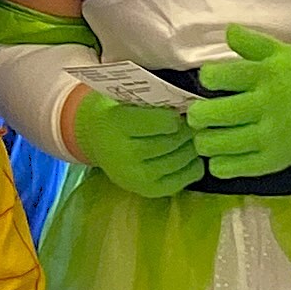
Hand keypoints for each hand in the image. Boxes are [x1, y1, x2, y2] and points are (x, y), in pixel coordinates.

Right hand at [71, 87, 203, 197]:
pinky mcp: (148, 190)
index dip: (178, 116)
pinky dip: (194, 165)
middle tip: (192, 122)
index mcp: (117, 124)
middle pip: (173, 141)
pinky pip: (185, 177)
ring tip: (191, 136)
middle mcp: (124, 154)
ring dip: (192, 146)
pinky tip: (190, 155)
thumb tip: (190, 107)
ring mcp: (136, 176)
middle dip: (188, 130)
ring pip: (181, 159)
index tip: (180, 111)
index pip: (163, 122)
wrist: (96, 140)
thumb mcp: (127, 99)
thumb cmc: (118, 113)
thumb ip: (155, 101)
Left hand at [192, 26, 290, 178]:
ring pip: (218, 144)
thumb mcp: (282, 53)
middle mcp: (268, 107)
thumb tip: (228, 31)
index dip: (207, 78)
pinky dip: (219, 163)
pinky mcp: (273, 160)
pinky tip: (221, 153)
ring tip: (208, 134)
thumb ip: (252, 42)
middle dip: (197, 115)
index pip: (222, 77)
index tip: (209, 80)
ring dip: (204, 140)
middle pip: (214, 115)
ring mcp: (270, 137)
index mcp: (267, 76)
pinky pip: (232, 168)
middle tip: (199, 114)